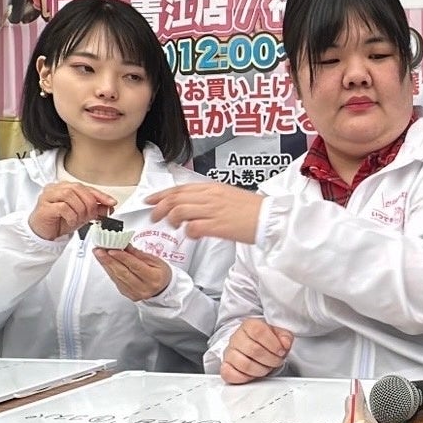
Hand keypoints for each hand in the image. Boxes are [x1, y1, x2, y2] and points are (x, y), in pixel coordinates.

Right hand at [28, 182, 117, 240]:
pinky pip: (62, 207)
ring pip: (70, 196)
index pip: (86, 187)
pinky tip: (71, 221)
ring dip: (80, 210)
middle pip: (78, 189)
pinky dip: (71, 216)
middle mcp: (56, 188)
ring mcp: (48, 196)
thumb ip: (95, 209)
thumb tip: (109, 207)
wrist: (44, 233)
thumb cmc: (60, 221)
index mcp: (66, 187)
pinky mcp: (44, 207)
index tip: (111, 202)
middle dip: (90, 203)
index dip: (100, 195)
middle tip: (92, 215)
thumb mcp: (82, 215)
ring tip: (79, 219)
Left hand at [93, 245, 171, 301]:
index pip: (135, 266)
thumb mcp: (155, 260)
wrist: (163, 288)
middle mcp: (144, 288)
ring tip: (99, 254)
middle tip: (99, 250)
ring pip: (117, 277)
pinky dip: (109, 271)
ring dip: (106, 264)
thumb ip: (138, 254)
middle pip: (123, 273)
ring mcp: (135, 293)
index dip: (122, 258)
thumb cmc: (160, 273)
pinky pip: (115, 281)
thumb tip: (125, 245)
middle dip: (109, 260)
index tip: (112, 250)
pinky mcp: (127, 294)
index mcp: (154, 278)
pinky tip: (105, 263)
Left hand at [147, 182, 261, 243]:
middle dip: (160, 208)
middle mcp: (211, 196)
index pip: (180, 188)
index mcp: (213, 188)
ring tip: (174, 227)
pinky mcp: (218, 226)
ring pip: (179, 211)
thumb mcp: (230, 196)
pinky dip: (188, 232)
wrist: (271, 218)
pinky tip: (193, 235)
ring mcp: (213, 210)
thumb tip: (195, 205)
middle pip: (175, 198)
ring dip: (172, 220)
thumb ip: (211, 198)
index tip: (151, 200)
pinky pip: (193, 227)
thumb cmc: (254, 210)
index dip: (161, 194)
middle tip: (154, 216)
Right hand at [220, 318, 293, 383]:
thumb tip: (285, 343)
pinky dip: (245, 378)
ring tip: (267, 368)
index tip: (281, 351)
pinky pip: (230, 374)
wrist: (254, 347)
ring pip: (244, 364)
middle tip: (277, 361)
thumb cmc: (266, 341)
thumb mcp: (280, 335)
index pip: (258, 331)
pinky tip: (254, 374)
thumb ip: (285, 337)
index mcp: (249, 325)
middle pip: (253, 350)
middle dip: (271, 360)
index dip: (273, 344)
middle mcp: (236, 337)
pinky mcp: (225, 366)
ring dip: (261, 370)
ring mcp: (229, 352)